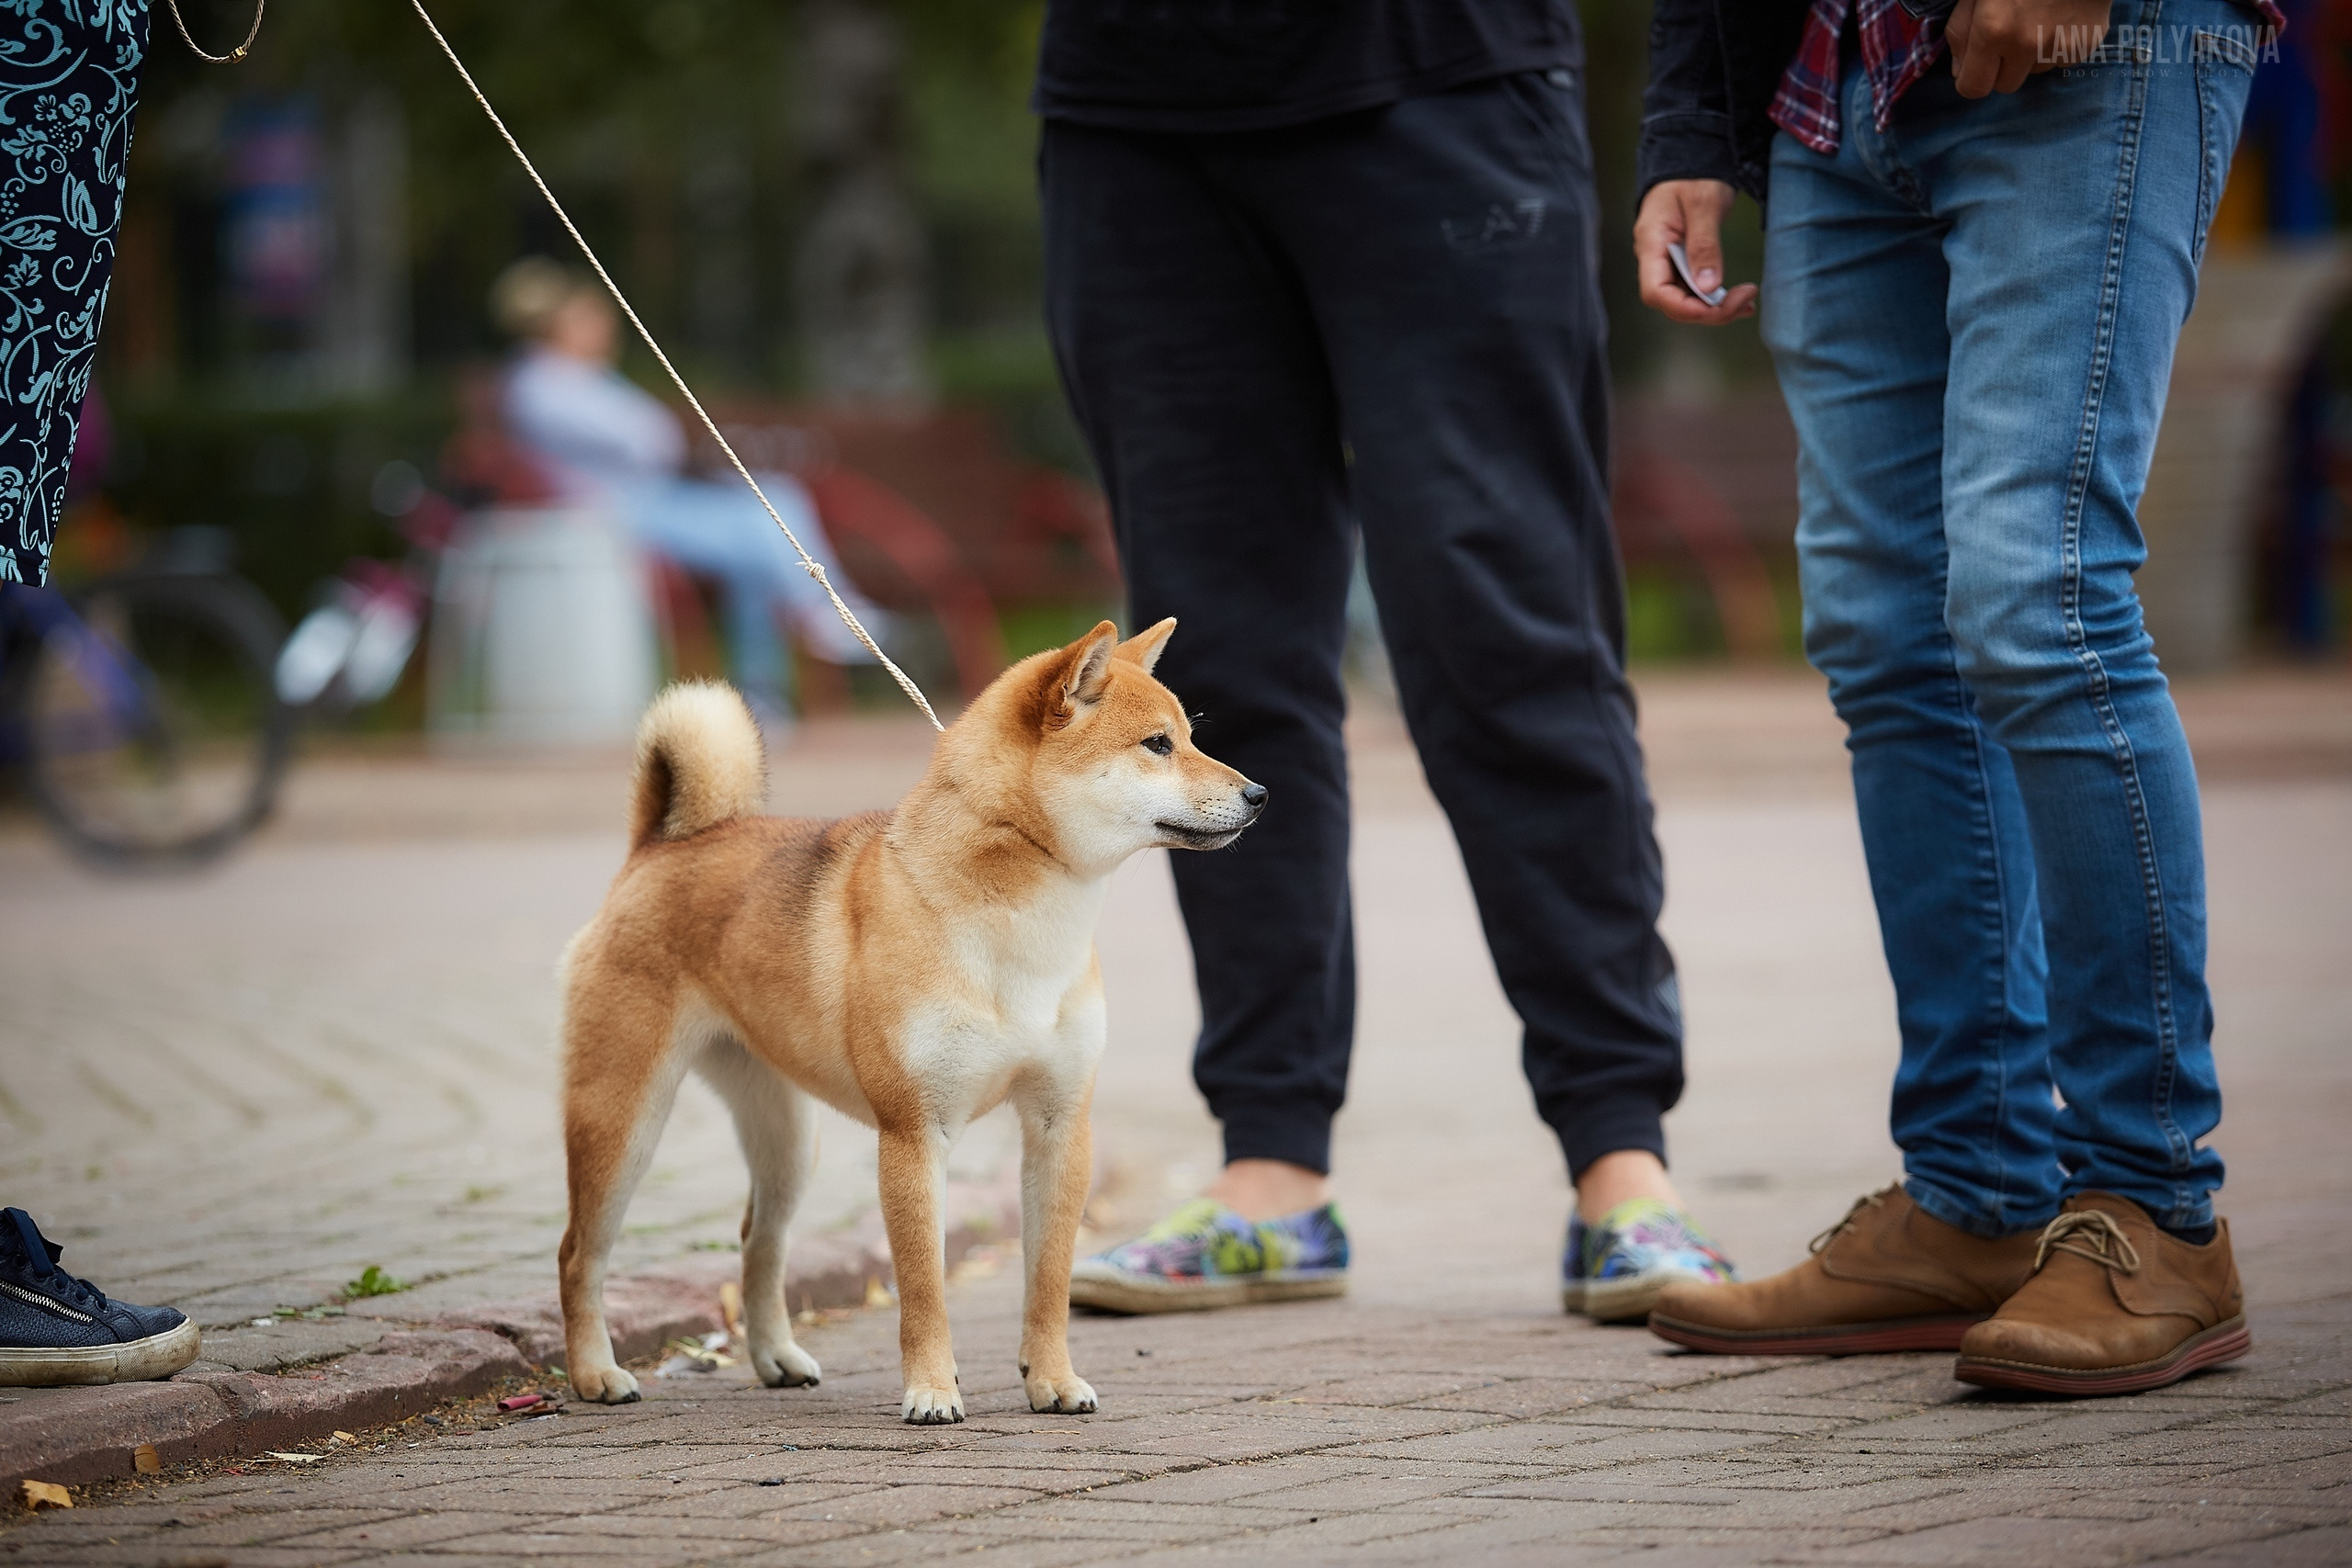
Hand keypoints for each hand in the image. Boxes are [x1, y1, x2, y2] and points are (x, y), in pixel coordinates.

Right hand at [1634, 179, 1757, 325]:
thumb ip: (1704, 245)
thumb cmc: (1693, 175)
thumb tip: (1708, 288)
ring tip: (1747, 301)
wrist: (1691, 158)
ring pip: (1684, 300)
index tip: (1721, 305)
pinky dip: (1716, 297)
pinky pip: (1694, 288)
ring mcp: (1667, 262)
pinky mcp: (1681, 262)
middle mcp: (1654, 259)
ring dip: (1715, 307)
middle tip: (1745, 301)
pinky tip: (1739, 297)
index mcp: (1651, 243)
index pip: (1656, 292)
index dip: (1686, 308)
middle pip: (1672, 302)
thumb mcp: (1703, 205)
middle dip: (1708, 310)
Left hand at [1948, 0, 2110, 97]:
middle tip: (2008, 37)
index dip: (1971, 79)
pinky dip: (2058, 46)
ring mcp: (2060, 45)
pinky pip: (2063, 59)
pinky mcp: (2087, 42)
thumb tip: (1959, 70)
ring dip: (2031, 55)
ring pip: (2035, 71)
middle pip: (2006, 85)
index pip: (1974, 88)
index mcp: (1993, 30)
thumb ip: (1961, 30)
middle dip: (2001, 69)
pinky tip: (2059, 19)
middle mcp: (2026, 45)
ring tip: (2037, 19)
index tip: (1975, 67)